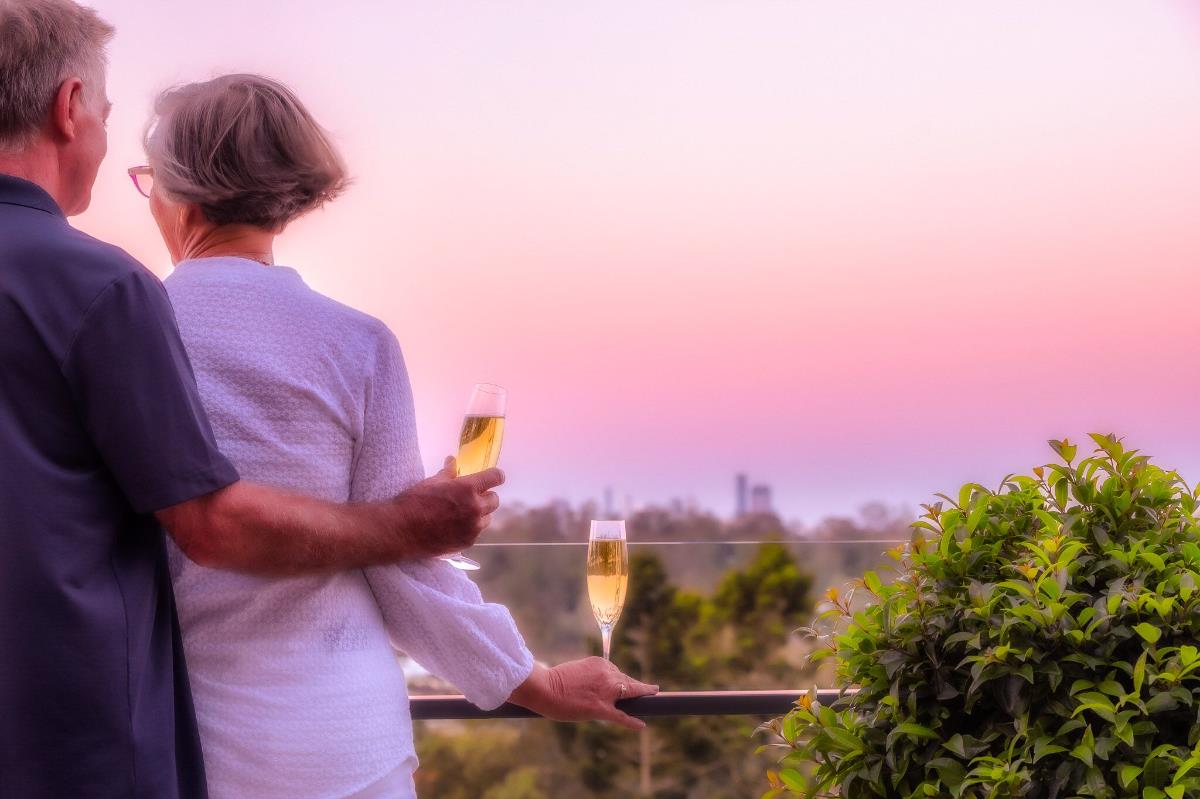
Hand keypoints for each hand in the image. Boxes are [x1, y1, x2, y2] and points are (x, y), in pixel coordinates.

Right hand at [392, 456, 504, 557]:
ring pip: (487, 518)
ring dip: (479, 514)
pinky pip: (476, 532)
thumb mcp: (432, 482)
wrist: (401, 530)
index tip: (493, 478)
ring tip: (461, 514)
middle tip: (471, 497)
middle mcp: (475, 508)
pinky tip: (454, 527)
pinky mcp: (467, 542)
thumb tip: (452, 461)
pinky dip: (470, 528)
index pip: (496, 477)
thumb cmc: (414, 502)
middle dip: (485, 496)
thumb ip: (448, 473)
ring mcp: (472, 527)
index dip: (495, 476)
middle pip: (495, 500)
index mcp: (468, 489)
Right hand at [509, 658, 658, 729]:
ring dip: (641, 695)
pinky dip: (632, 721)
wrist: (544, 688)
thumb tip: (593, 689)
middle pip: (626, 681)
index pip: (615, 672)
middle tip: (649, 689)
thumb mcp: (575, 671)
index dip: (621, 680)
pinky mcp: (601, 708)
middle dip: (636, 686)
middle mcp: (606, 674)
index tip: (626, 682)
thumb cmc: (552, 681)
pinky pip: (621, 716)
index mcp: (599, 663)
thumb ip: (589, 677)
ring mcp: (606, 691)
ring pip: (629, 693)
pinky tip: (641, 725)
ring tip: (652, 695)